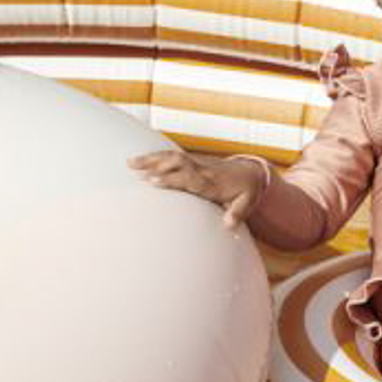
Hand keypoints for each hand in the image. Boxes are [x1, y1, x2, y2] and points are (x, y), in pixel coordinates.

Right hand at [129, 150, 268, 227]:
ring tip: (130, 163)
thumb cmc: (245, 192)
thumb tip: (228, 225)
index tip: (152, 181)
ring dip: (151, 158)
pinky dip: (156, 157)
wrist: (251, 173)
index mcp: (211, 182)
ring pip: (172, 156)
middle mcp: (202, 169)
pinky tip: (140, 161)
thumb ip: (236, 214)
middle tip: (135, 169)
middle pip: (176, 162)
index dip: (170, 179)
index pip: (188, 178)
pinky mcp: (193, 161)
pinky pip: (173, 156)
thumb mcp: (245, 204)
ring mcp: (197, 163)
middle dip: (155, 164)